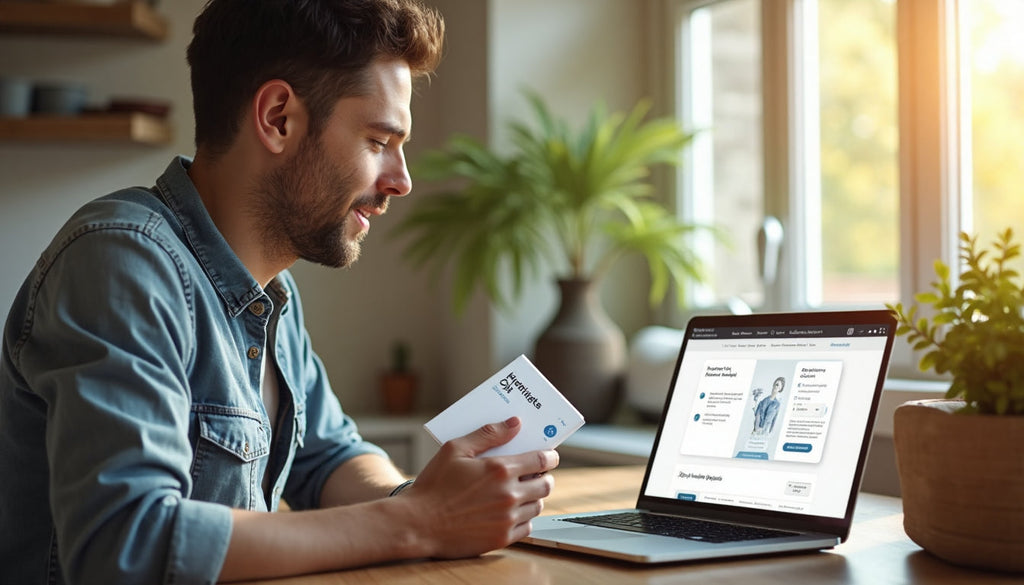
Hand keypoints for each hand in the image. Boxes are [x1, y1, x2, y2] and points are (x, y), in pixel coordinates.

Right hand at [402, 417, 558, 557]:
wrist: (418, 523)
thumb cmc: (434, 485)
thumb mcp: (455, 449)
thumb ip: (487, 433)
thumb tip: (514, 423)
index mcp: (500, 469)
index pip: (542, 460)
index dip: (550, 456)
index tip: (550, 456)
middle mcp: (509, 495)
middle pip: (545, 484)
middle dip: (544, 477)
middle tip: (536, 474)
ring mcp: (507, 519)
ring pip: (537, 506)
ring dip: (534, 497)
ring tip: (522, 492)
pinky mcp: (501, 538)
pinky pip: (527, 527)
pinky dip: (524, 518)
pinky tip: (512, 511)